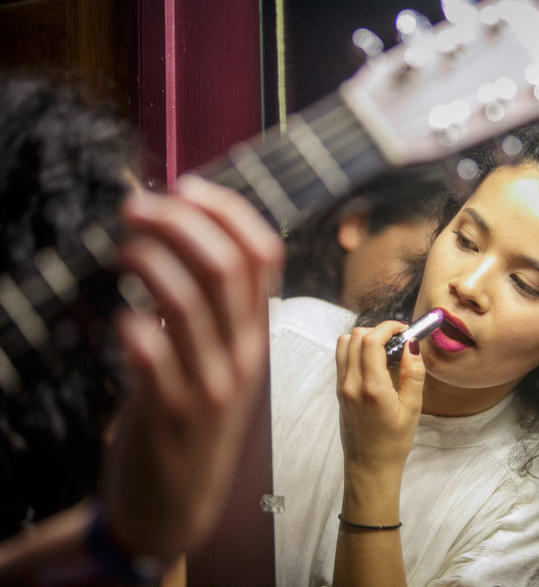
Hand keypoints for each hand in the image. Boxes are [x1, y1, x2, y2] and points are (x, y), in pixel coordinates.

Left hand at [104, 175, 283, 560]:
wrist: (175, 505)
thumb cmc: (189, 420)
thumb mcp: (215, 361)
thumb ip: (206, 310)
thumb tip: (179, 239)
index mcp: (257, 335)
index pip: (264, 254)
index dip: (227, 211)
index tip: (185, 187)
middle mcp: (243, 355)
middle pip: (225, 265)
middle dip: (179, 221)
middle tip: (136, 207)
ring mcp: (210, 384)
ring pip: (187, 300)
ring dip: (147, 259)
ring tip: (121, 250)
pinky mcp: (170, 412)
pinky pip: (153, 355)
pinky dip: (132, 326)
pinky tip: (121, 321)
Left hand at [335, 321, 425, 482]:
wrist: (369, 466)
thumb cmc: (393, 442)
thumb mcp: (413, 409)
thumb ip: (413, 374)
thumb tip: (412, 345)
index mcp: (371, 388)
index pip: (371, 340)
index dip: (388, 327)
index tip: (404, 330)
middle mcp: (351, 384)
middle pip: (355, 336)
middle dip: (378, 330)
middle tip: (398, 340)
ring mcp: (341, 387)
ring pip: (344, 344)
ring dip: (364, 338)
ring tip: (385, 349)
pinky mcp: (339, 391)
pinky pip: (343, 358)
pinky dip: (357, 350)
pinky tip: (375, 363)